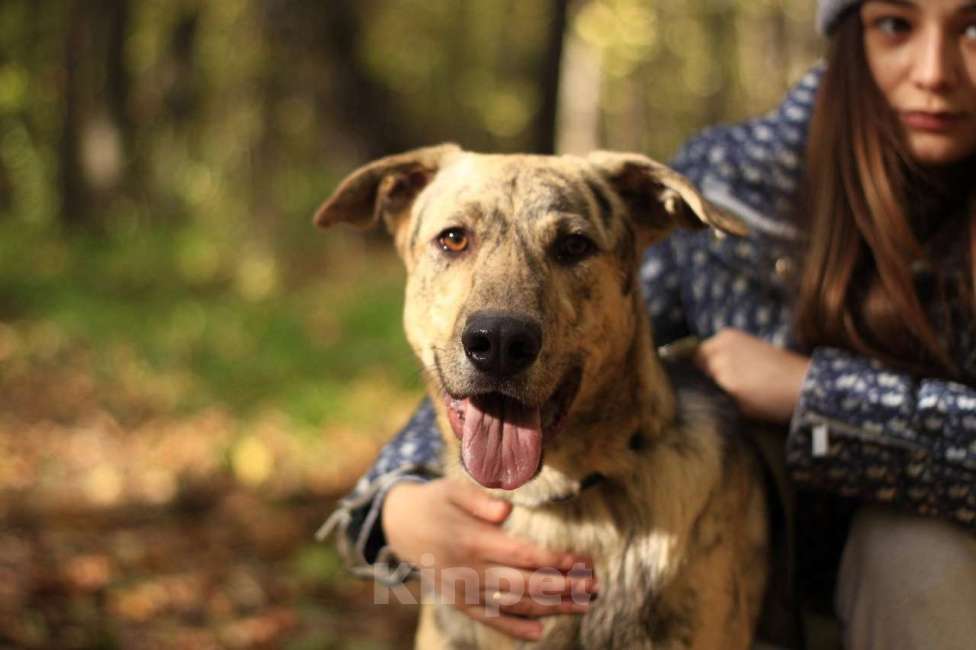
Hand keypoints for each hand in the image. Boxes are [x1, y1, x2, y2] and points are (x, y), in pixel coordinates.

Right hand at [382, 478, 597, 640]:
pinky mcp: (459, 601)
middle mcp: (470, 570)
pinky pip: (489, 619)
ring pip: (513, 604)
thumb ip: (478, 500)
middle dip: (563, 587)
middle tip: (595, 586)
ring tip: (583, 605)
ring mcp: (464, 589)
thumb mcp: (452, 489)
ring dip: (551, 607)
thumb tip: (505, 511)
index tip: (582, 560)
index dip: (555, 560)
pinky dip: (514, 628)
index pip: (523, 555)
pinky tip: (540, 632)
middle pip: (525, 584)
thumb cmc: (435, 501)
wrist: (400, 526)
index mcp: (473, 540)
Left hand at [694, 328, 810, 423]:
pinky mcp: (729, 388)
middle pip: (698, 371)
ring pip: (705, 387)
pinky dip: (726, 406)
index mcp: (725, 336)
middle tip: (731, 393)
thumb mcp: (752, 352)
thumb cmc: (783, 370)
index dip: (706, 371)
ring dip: (716, 395)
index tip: (717, 381)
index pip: (698, 355)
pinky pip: (717, 401)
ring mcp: (721, 368)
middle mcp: (719, 348)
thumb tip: (703, 375)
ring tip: (742, 399)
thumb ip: (727, 358)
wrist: (805, 383)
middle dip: (708, 382)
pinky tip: (745, 406)